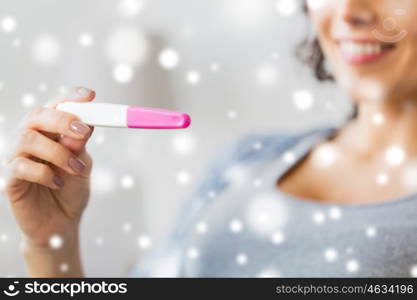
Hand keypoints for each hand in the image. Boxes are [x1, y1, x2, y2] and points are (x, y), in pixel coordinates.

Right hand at [5, 86, 94, 249]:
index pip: (55, 106)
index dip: (71, 97)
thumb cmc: (71, 189)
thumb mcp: (82, 164)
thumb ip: (79, 146)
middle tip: (83, 131)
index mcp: (48, 132)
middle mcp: (29, 139)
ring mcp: (16, 157)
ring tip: (76, 168)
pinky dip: (45, 173)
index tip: (90, 95)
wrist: (61, 222)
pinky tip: (58, 183)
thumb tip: (82, 126)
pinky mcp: (8, 179)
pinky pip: (20, 166)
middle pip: (37, 115)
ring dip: (58, 152)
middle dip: (62, 119)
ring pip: (28, 139)